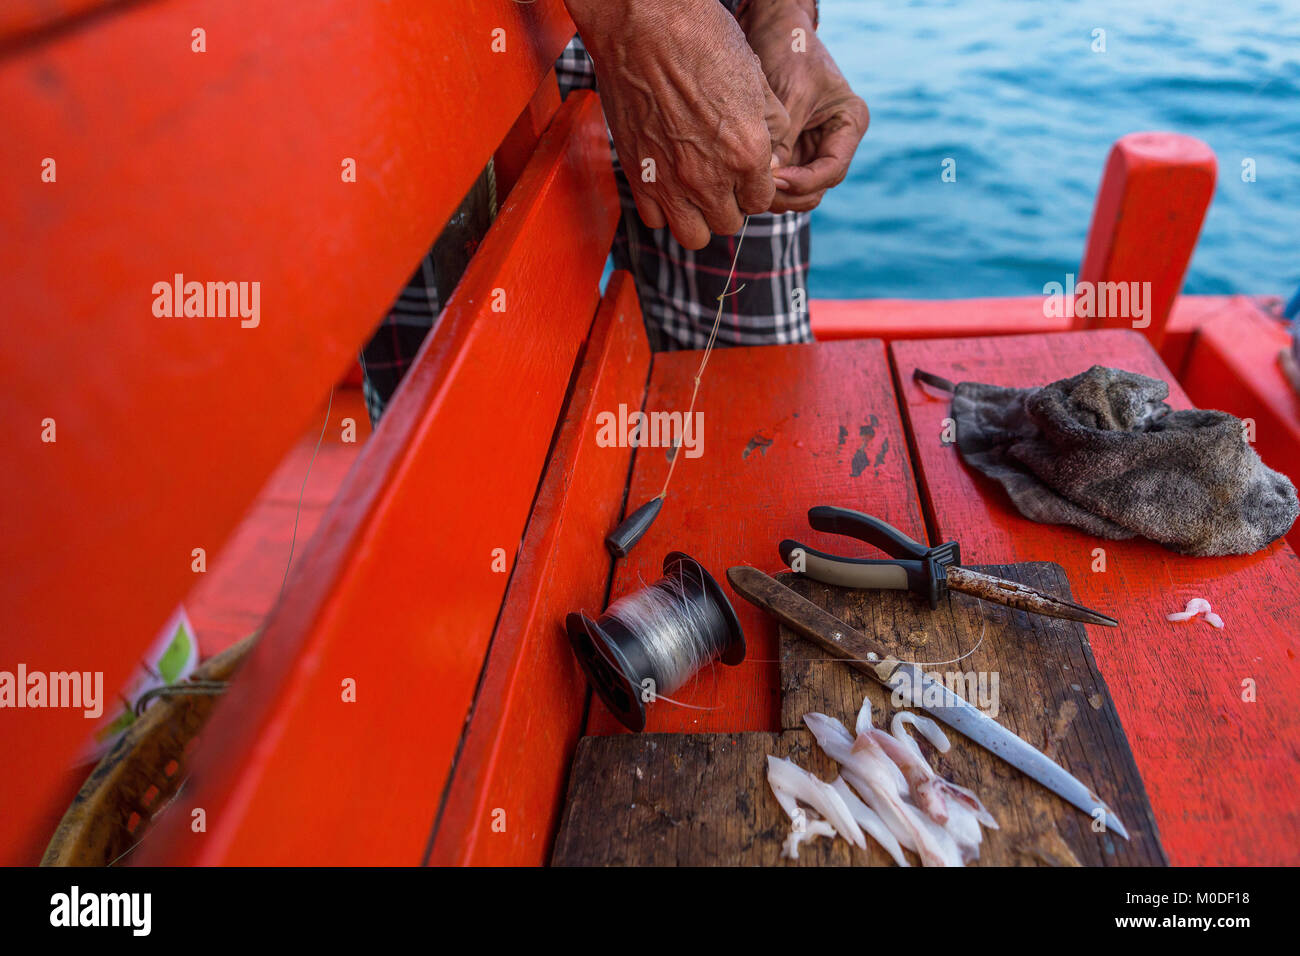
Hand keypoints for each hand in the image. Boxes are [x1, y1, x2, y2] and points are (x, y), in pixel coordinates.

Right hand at [565, 0, 785, 248]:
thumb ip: (768, 127)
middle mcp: (710, 177)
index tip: (745, 169)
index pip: (761, 202)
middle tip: (721, 178)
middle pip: (728, 223)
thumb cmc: (702, 40)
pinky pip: (655, 218)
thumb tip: (771, 156)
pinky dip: (663, 208)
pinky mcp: (637, 175)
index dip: (755, 185)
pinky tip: (666, 181)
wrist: (644, 24)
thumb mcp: (754, 78)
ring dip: (697, 217)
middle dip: (729, 205)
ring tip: (694, 190)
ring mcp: (670, 181)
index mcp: (747, 153)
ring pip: (693, 235)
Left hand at [741, 1, 869, 212]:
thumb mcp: (793, 93)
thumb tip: (770, 179)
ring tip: (748, 184)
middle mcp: (834, 141)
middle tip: (757, 189)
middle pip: (816, 188)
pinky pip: (779, 180)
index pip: (833, 170)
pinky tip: (743, 177)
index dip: (804, 181)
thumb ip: (785, 139)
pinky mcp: (788, 150)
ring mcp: (810, 148)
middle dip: (789, 194)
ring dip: (775, 194)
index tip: (776, 179)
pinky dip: (765, 184)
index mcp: (849, 124)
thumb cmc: (790, 50)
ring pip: (797, 191)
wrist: (773, 27)